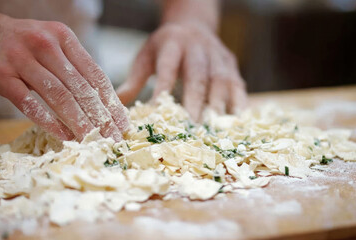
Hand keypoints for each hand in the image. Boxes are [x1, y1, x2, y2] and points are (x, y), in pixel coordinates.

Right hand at [0, 2, 128, 140]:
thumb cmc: (22, 44)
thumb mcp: (53, 44)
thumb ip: (75, 67)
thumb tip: (104, 101)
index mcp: (64, 38)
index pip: (95, 75)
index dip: (112, 102)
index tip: (123, 123)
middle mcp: (46, 45)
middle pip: (80, 88)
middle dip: (100, 118)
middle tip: (112, 138)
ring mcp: (22, 59)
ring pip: (59, 96)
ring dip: (79, 122)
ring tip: (93, 141)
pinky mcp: (2, 76)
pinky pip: (29, 103)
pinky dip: (49, 122)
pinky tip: (64, 136)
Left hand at [117, 22, 247, 120]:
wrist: (193, 25)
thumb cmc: (165, 47)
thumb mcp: (146, 57)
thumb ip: (134, 80)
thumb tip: (117, 104)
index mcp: (172, 44)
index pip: (168, 67)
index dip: (164, 88)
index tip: (157, 112)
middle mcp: (197, 48)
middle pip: (197, 75)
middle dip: (195, 101)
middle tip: (191, 126)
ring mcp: (217, 56)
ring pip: (220, 80)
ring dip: (218, 105)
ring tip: (213, 128)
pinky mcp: (231, 64)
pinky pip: (238, 84)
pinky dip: (238, 103)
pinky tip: (235, 122)